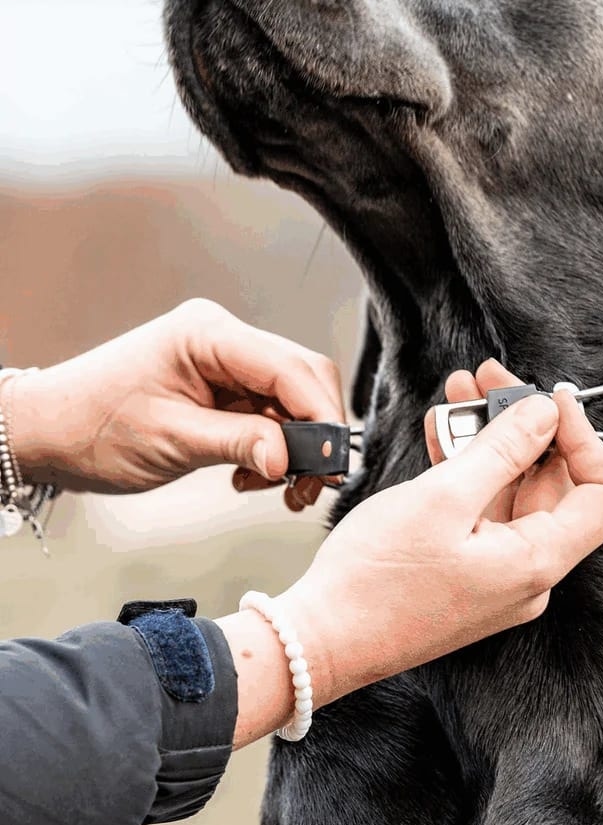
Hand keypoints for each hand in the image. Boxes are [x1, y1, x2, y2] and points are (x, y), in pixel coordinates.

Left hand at [11, 299, 343, 507]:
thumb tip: (293, 458)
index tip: (332, 461)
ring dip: (296, 447)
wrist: (48, 433)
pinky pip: (269, 413)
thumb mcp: (172, 439)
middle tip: (314, 482)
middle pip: (301, 379)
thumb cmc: (92, 427)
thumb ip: (241, 442)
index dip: (320, 415)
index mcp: (208, 334)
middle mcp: (223, 339)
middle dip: (314, 434)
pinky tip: (256, 475)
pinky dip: (274, 448)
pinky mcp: (223, 386)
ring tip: (283, 489)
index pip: (289, 368)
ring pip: (291, 401)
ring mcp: (225, 362)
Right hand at [265, 361, 602, 712]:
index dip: (587, 437)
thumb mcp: (442, 497)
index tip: (552, 400)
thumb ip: (503, 448)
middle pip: (554, 483)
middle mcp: (529, 571)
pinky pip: (483, 509)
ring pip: (512, 490)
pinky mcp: (469, 569)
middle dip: (524, 424)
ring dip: (489, 439)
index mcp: (538, 561)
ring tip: (459, 397)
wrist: (321, 639)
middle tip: (490, 382)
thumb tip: (545, 414)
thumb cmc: (374, 583)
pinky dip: (468, 469)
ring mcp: (499, 572)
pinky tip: (442, 435)